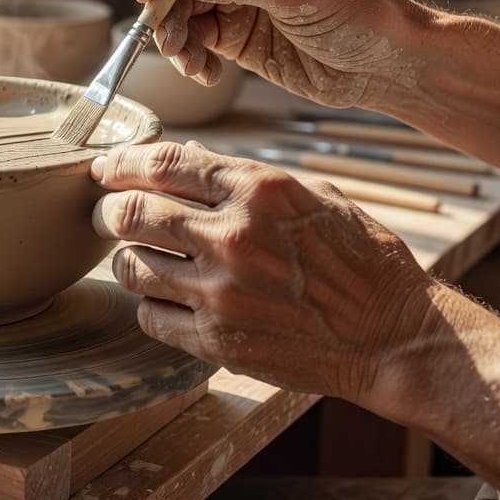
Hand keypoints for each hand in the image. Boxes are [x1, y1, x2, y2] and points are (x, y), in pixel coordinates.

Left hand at [90, 140, 433, 402]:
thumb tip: (186, 157)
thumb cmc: (360, 260)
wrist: (395, 337)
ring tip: (138, 256)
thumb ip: (242, 178)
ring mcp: (221, 293)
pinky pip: (150, 316)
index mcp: (258, 191)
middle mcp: (232, 238)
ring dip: (125, 258)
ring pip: (130, 266)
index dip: (121, 162)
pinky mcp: (217, 342)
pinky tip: (164, 298)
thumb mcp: (311, 196)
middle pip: (131, 213)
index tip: (104, 168)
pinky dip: (148, 304)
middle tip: (105, 214)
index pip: (163, 164)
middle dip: (107, 210)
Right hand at [136, 0, 416, 108]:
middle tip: (167, 37)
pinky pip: (193, 39)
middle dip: (165, 4)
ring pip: (178, 8)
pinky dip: (190, 58)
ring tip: (190, 62)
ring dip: (174, 36)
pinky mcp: (234, 33)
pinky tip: (206, 74)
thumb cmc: (363, 14)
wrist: (388, 66)